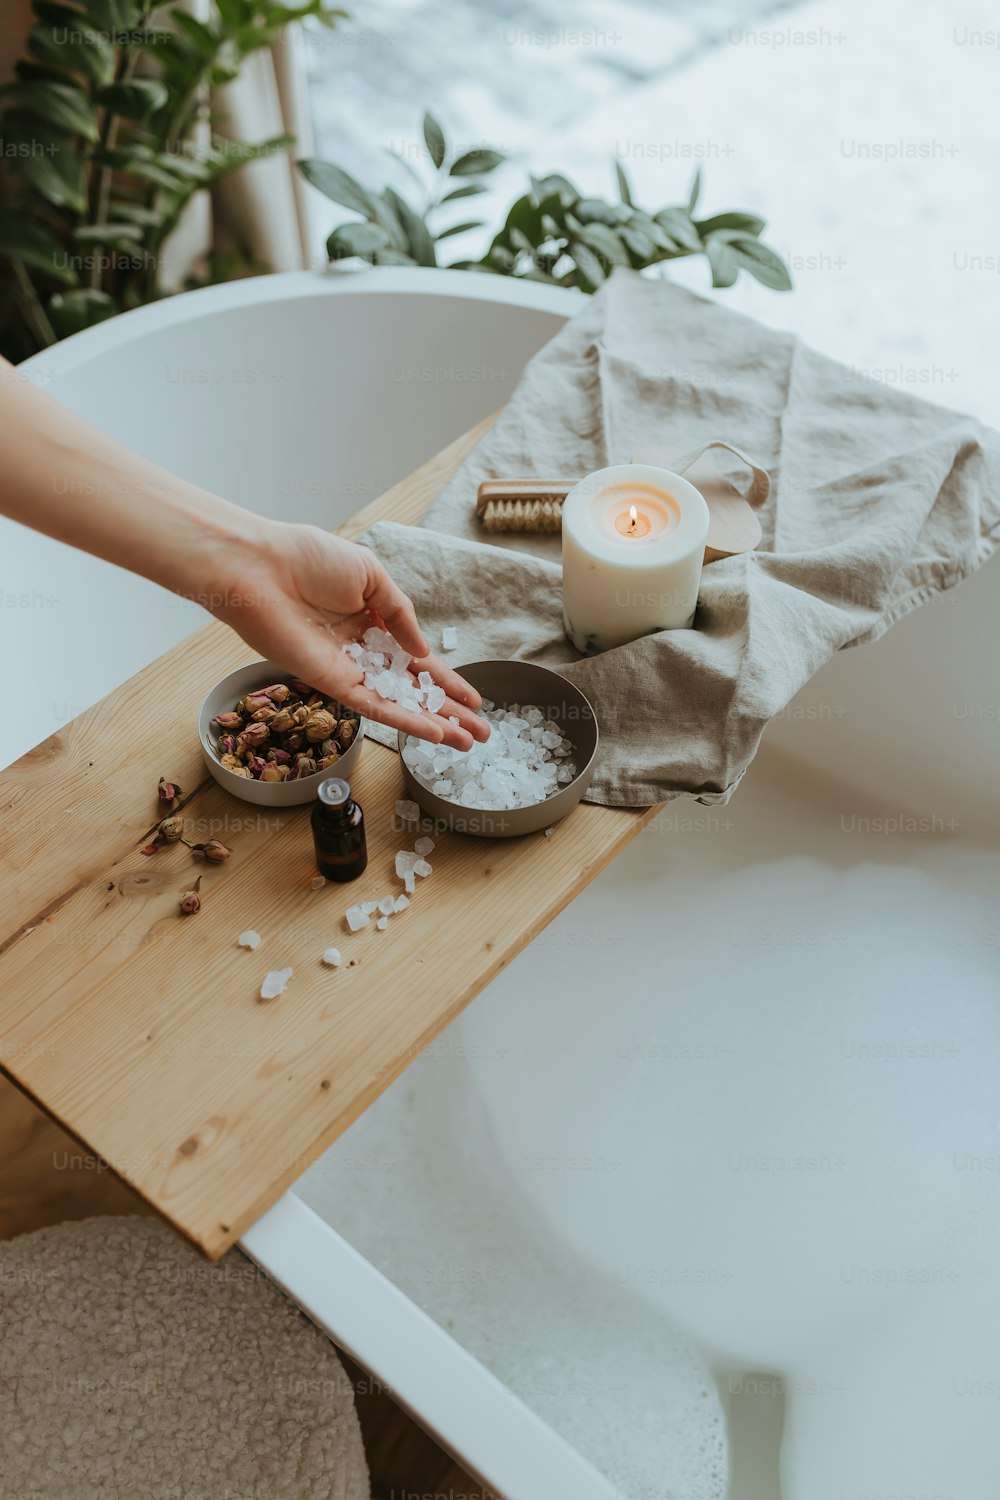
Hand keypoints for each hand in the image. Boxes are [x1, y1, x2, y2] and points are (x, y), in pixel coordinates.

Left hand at [202, 519, 487, 749]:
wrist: (260, 569)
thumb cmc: (308, 558)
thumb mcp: (371, 574)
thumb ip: (401, 614)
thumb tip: (423, 650)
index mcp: (371, 621)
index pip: (417, 659)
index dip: (446, 680)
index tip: (473, 700)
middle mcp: (362, 650)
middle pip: (414, 689)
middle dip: (448, 711)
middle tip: (479, 733)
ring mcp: (348, 670)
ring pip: (400, 705)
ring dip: (434, 725)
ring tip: (466, 743)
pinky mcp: (331, 684)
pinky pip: (375, 707)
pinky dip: (406, 721)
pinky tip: (434, 733)